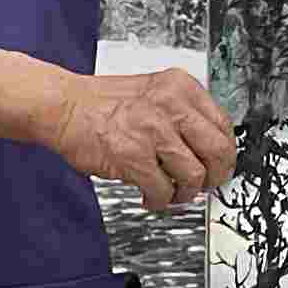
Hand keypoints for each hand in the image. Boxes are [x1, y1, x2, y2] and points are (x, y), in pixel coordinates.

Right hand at [47, 63, 237, 205]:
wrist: (63, 106)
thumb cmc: (103, 103)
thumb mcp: (154, 92)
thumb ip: (183, 114)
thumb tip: (209, 149)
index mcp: (180, 87)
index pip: (223, 126)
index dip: (224, 153)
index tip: (218, 165)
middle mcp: (171, 106)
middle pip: (219, 152)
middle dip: (215, 176)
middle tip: (205, 185)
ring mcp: (153, 132)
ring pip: (194, 175)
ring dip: (185, 193)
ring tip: (172, 192)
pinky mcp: (134, 157)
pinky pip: (163, 190)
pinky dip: (159, 200)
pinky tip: (150, 196)